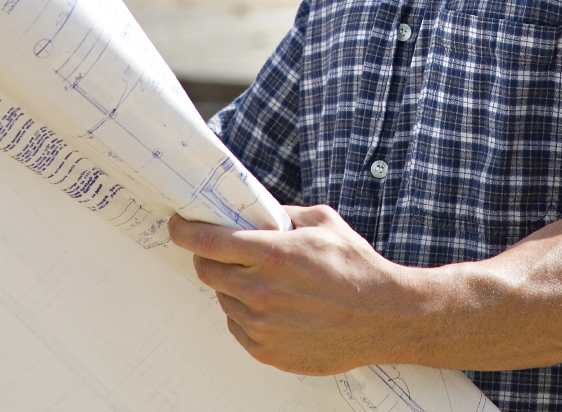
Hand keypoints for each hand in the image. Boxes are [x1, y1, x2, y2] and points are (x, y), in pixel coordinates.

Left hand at [166, 204, 424, 374]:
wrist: (383, 317)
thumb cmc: (357, 267)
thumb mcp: (322, 222)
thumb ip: (283, 214)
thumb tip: (255, 210)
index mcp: (271, 255)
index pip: (206, 241)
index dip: (185, 230)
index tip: (178, 225)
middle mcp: (260, 292)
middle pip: (206, 271)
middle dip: (209, 256)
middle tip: (226, 252)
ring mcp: (261, 326)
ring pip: (222, 299)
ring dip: (233, 287)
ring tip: (266, 282)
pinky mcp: (266, 351)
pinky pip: (237, 327)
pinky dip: (246, 313)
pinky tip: (273, 306)